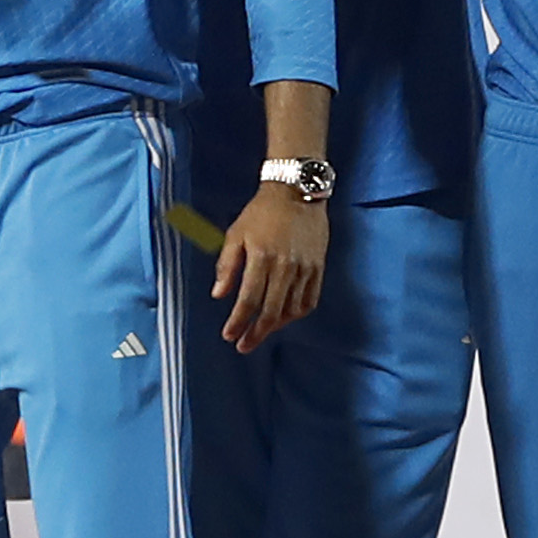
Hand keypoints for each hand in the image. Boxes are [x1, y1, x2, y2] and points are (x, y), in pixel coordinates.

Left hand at [213, 187, 327, 348]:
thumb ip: (226, 265)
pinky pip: (310, 300)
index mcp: (261, 257)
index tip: (229, 336)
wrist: (296, 191)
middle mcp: (285, 266)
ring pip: (292, 309)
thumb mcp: (235, 233)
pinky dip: (297, 313)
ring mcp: (305, 268)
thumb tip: (218, 295)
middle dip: (256, 333)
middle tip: (243, 346)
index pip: (248, 300)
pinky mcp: (319, 267)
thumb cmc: (261, 212)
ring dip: (276, 326)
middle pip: (271, 312)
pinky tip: (286, 318)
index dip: (238, 322)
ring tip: (262, 331)